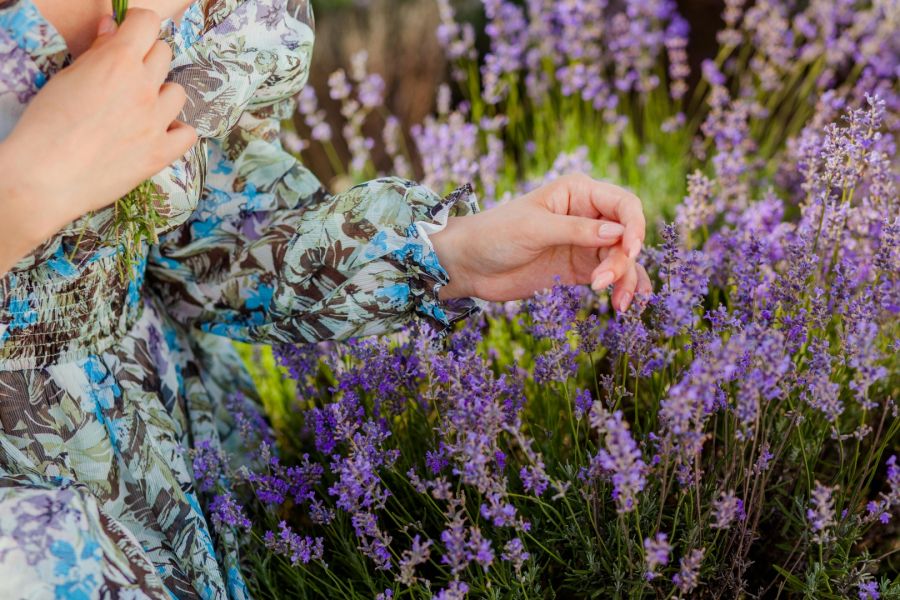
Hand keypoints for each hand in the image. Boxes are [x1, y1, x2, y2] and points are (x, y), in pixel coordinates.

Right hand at [0, 9, 194, 269]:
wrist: (47, 175)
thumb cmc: (46, 125)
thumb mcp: (67, 78)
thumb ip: (97, 52)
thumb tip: (113, 28)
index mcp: (119, 62)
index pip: (147, 23)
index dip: (138, 25)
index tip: (129, 34)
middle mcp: (145, 87)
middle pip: (164, 55)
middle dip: (147, 59)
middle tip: (126, 77)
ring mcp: (157, 121)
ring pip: (178, 93)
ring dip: (162, 96)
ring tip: (140, 109)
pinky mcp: (162, 153)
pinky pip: (188, 134)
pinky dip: (176, 132)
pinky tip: (158, 134)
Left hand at [430, 173, 651, 310]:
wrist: (469, 265)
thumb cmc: (495, 235)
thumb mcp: (534, 229)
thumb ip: (576, 230)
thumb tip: (619, 233)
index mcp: (578, 192)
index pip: (623, 204)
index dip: (634, 225)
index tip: (631, 249)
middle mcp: (588, 215)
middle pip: (626, 236)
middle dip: (622, 260)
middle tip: (601, 282)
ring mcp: (585, 243)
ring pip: (623, 259)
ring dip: (626, 279)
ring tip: (618, 304)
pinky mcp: (580, 269)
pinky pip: (612, 276)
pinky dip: (623, 288)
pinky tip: (626, 303)